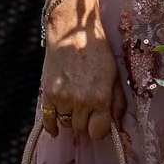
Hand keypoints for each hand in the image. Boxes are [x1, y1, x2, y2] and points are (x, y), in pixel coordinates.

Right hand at [39, 3, 122, 141]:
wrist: (71, 31)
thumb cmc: (95, 50)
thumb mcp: (113, 75)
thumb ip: (116, 102)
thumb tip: (116, 124)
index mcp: (100, 98)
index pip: (98, 132)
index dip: (100, 128)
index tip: (100, 121)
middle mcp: (81, 102)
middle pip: (81, 129)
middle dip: (86, 121)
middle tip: (88, 109)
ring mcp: (62, 98)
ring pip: (66, 124)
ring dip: (71, 118)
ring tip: (75, 105)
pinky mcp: (47, 93)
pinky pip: (47, 120)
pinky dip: (51, 126)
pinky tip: (55, 129)